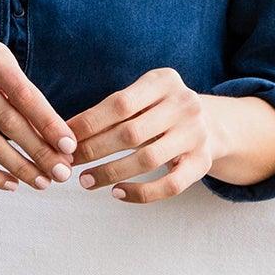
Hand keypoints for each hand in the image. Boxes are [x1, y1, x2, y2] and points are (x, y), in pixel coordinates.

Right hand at [0, 39, 77, 191]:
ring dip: (19, 166)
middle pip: (8, 120)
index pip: (24, 94)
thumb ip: (28, 101)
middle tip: (62, 173)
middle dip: (39, 151)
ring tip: (42, 182)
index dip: (48, 123)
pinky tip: (11, 184)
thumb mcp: (3, 72)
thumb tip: (61, 145)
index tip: (70, 147)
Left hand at [65, 67, 215, 202]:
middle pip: (130, 133)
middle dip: (93, 150)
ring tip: (84, 181)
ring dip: (110, 172)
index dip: (88, 123)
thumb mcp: (143, 97)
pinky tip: (116, 192)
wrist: (212, 124)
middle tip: (67, 162)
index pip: (119, 103)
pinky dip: (141, 193)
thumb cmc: (159, 110)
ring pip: (147, 159)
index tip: (63, 139)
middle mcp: (185, 105)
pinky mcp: (202, 162)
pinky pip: (170, 185)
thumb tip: (64, 131)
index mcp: (164, 82)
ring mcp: (196, 134)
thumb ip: (111, 109)